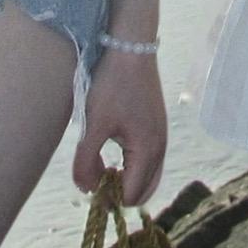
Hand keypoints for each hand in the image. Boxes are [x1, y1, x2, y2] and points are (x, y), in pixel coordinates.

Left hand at [71, 48, 167, 200]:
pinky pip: (148, 161)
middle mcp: (160, 148)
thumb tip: (86, 190)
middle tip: (94, 179)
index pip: (131, 196)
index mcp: (148, 151)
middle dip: (119, 194)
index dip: (108, 199)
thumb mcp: (94, 125)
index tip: (88, 186)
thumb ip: (86, 162)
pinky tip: (111, 152)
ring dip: (125, 180)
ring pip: (147, 177)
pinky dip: (132, 167)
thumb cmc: (111, 85)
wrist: (130, 48)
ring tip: (101, 165)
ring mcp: (161, 137)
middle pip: (144, 192)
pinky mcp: (157, 127)